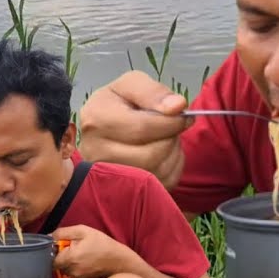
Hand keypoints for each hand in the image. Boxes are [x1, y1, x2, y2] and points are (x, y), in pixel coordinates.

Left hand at [51, 224, 136, 277]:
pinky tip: (82, 257)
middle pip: (55, 262)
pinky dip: (72, 263)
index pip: (50, 257)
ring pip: (62, 266)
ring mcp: (76, 276)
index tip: (59, 242)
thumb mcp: (82, 230)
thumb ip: (62, 232)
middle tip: (71, 244)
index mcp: (70, 258)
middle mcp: (71, 270)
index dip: (52, 249)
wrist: (117, 259)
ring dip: (66, 258)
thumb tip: (48, 236)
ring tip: (78, 250)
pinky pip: (70, 270)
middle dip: (59, 253)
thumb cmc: (101, 242)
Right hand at [77, 71, 192, 179]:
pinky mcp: (122, 191)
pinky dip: (171, 169)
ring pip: (157, 173)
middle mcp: (95, 151)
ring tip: (165, 139)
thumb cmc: (119, 105)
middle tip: (172, 128)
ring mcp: (106, 176)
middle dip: (171, 139)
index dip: (171, 122)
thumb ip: (153, 91)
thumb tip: (177, 106)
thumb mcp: (131, 85)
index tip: (183, 115)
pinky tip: (162, 155)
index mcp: (96, 119)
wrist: (104, 129)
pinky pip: (161, 186)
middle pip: (151, 155)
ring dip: (172, 154)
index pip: (143, 128)